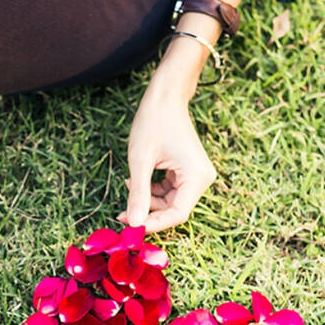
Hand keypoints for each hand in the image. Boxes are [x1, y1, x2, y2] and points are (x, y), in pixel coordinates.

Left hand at [118, 81, 215, 233]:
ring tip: (129, 185)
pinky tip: (137, 180)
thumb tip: (133, 223)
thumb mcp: (140, 160)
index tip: (130, 227)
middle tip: (122, 214)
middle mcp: (202, 179)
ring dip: (148, 200)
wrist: (165, 97)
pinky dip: (153, 190)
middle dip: (149, 212)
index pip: (177, 214)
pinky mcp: (188, 171)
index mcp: (197, 177)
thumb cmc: (153, 122)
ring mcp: (196, 175)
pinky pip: (170, 191)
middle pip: (174, 210)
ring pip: (170, 202)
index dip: (154, 224)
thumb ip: (139, 194)